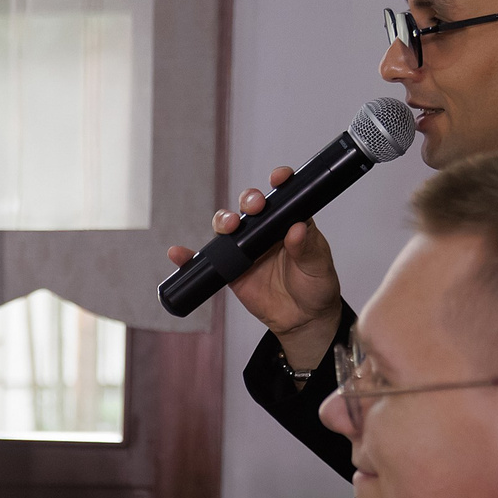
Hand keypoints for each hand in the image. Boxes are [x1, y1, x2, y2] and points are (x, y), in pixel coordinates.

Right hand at [164, 166, 343, 368]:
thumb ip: (307, 248)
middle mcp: (267, 230)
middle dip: (248, 201)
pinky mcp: (232, 268)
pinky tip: (179, 254)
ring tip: (226, 226)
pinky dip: (191, 257)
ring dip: (223, 220)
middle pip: (251, 206)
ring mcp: (247, 247)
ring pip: (228, 226)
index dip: (280, 182)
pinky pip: (209, 259)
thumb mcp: (318, 266)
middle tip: (253, 207)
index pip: (284, 196)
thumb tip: (297, 229)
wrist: (302, 319)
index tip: (278, 178)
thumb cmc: (316, 287)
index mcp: (291, 221)